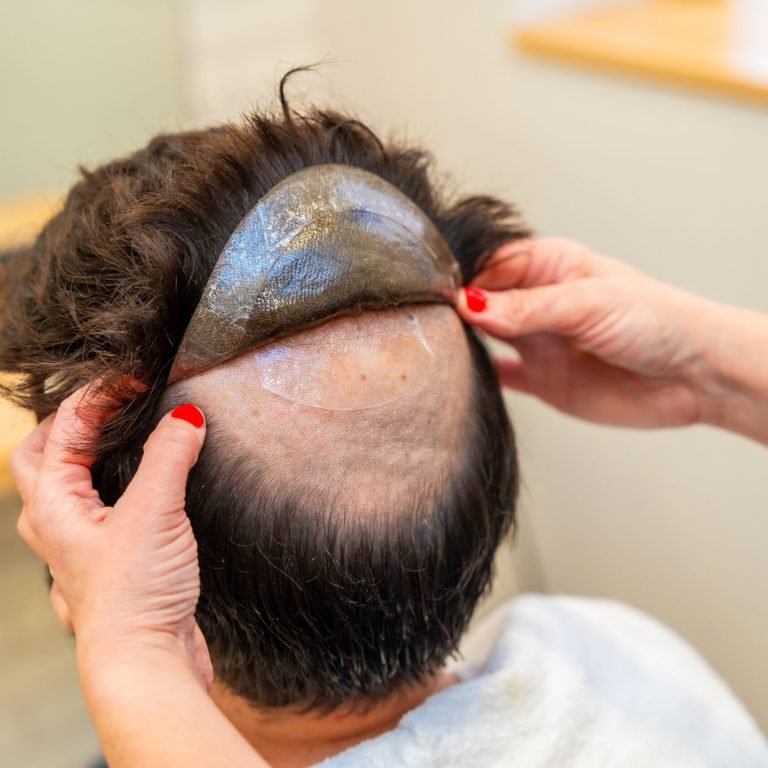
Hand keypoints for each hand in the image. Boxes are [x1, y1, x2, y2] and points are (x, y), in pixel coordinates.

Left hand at [12, 384, 210, 684]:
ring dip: (86, 457)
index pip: (66, 428)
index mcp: (54, 506)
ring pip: (67, 489)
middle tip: (109, 403)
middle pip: (43, 458)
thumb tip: (186, 417)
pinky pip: (98, 513)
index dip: (100, 394)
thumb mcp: (153, 514)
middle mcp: (57, 525)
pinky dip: (111, 489)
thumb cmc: (133, 597)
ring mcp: (80, 547)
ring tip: (122, 438)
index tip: (137, 376)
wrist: (146, 663)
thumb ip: (169, 457)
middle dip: (69, 424)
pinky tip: (140, 493)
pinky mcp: (109, 563)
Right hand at [457, 238, 718, 428]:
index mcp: (548, 266)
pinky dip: (480, 377)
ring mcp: (537, 342)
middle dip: (456, 309)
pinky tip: (459, 376)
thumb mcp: (587, 304)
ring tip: (437, 345)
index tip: (436, 294)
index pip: (489, 265)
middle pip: (481, 301)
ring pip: (485, 338)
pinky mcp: (542, 380)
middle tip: (428, 321)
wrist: (695, 376)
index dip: (461, 277)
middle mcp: (537, 302)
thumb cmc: (657, 320)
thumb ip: (528, 308)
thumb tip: (470, 305)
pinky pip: (500, 376)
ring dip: (463, 342)